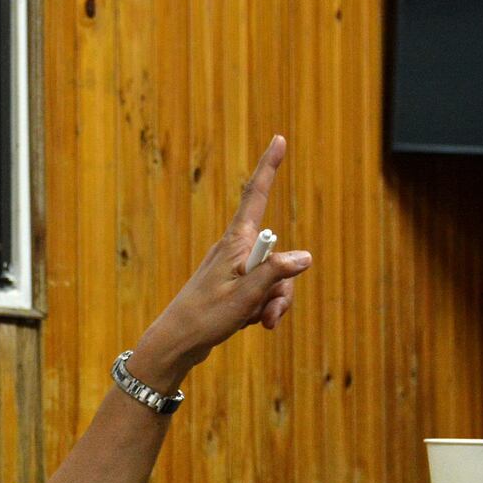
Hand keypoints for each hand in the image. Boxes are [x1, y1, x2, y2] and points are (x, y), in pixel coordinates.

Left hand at [133, 135, 311, 389]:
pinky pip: (263, 295)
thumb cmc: (204, 317)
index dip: (269, 168)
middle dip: (283, 287)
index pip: (255, 196)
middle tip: (266, 312)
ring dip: (274, 304)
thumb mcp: (245, 296)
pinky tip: (250, 325)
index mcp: (234, 242)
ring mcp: (236, 271)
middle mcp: (236, 251)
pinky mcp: (235, 290)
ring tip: (259, 323)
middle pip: (280, 257)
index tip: (278, 138)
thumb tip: (304, 257)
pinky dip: (263, 311)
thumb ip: (275, 273)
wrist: (177, 344)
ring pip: (275, 281)